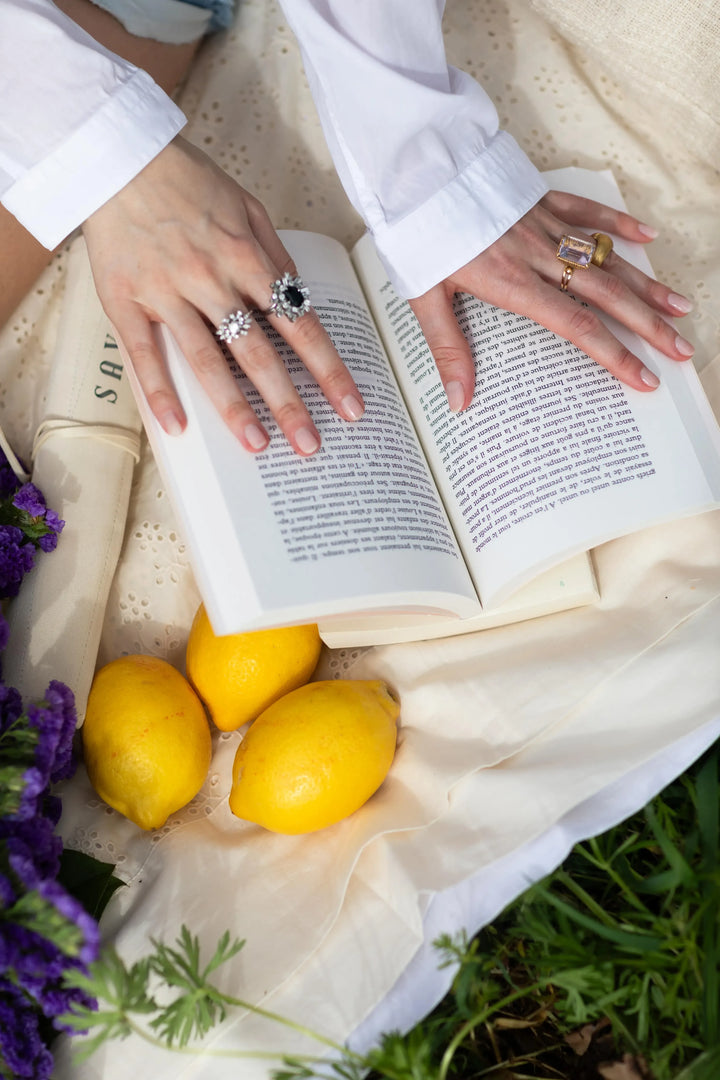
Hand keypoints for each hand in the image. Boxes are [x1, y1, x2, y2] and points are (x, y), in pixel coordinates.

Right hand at [82, 137, 363, 454]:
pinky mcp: (126, 301)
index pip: (298, 324)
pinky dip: (161, 392)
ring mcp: (166, 292)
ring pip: (206, 359)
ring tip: (257, 445)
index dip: (328, 368)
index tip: (350, 405)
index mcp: (246, 257)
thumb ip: (275, 256)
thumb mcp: (247, 206)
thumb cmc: (187, 181)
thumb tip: (300, 299)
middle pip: (258, 351)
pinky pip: (146, 354)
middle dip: (289, 401)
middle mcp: (211, 278)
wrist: (118, 156)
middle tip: (311, 444)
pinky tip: (178, 428)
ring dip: (233, 406)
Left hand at [409, 190, 694, 411]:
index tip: (643, 377)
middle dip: (648, 326)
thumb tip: (459, 402)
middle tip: (680, 350)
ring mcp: (544, 226)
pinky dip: (620, 224)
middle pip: (607, 295)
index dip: (613, 354)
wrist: (415, 171)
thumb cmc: (419, 236)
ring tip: (679, 308)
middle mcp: (538, 255)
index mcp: (513, 283)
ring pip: (606, 258)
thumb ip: (448, 350)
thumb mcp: (424, 299)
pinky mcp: (541, 200)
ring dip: (646, 285)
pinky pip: (588, 211)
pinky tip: (647, 239)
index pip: (576, 326)